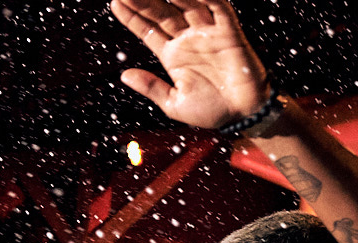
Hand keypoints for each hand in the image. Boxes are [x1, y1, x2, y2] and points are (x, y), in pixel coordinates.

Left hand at [111, 0, 269, 128]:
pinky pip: (218, 8)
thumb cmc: (210, 111)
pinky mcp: (229, 32)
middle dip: (145, 1)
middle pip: (163, 13)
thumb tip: (124, 75)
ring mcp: (207, 33)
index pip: (148, 30)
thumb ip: (151, 87)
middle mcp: (187, 39)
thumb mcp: (173, 102)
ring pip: (187, 4)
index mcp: (172, 55)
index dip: (132, 17)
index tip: (116, 3)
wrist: (241, 115)